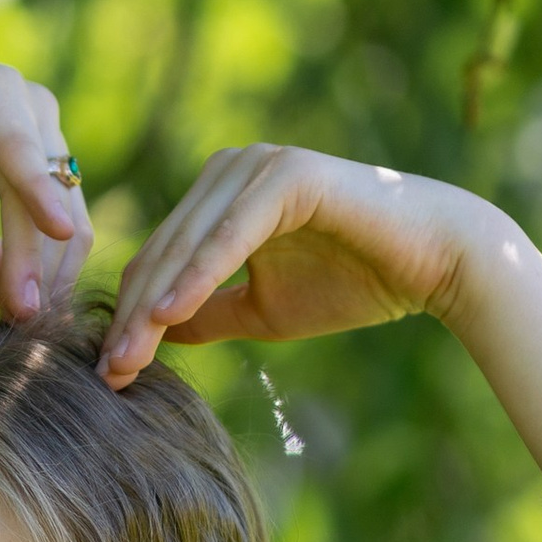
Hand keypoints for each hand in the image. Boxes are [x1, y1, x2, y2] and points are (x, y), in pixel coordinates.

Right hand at [0, 32, 88, 320]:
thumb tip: (31, 320)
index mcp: (36, 149)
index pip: (65, 229)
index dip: (58, 286)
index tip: (43, 342)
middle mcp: (37, 115)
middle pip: (65, 213)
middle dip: (53, 279)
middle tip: (34, 336)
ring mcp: (13, 95)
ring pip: (45, 190)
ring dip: (38, 254)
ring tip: (26, 312)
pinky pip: (16, 146)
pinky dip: (34, 189)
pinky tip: (52, 229)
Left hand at [100, 145, 471, 387]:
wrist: (434, 263)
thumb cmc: (354, 281)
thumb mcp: (261, 309)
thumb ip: (206, 313)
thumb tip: (154, 333)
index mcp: (220, 195)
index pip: (158, 260)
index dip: (130, 318)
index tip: (109, 373)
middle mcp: (231, 170)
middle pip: (162, 252)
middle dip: (132, 318)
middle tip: (108, 375)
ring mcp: (258, 166)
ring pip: (186, 244)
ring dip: (153, 306)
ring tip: (127, 360)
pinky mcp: (287, 175)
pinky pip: (229, 235)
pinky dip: (197, 276)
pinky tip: (168, 316)